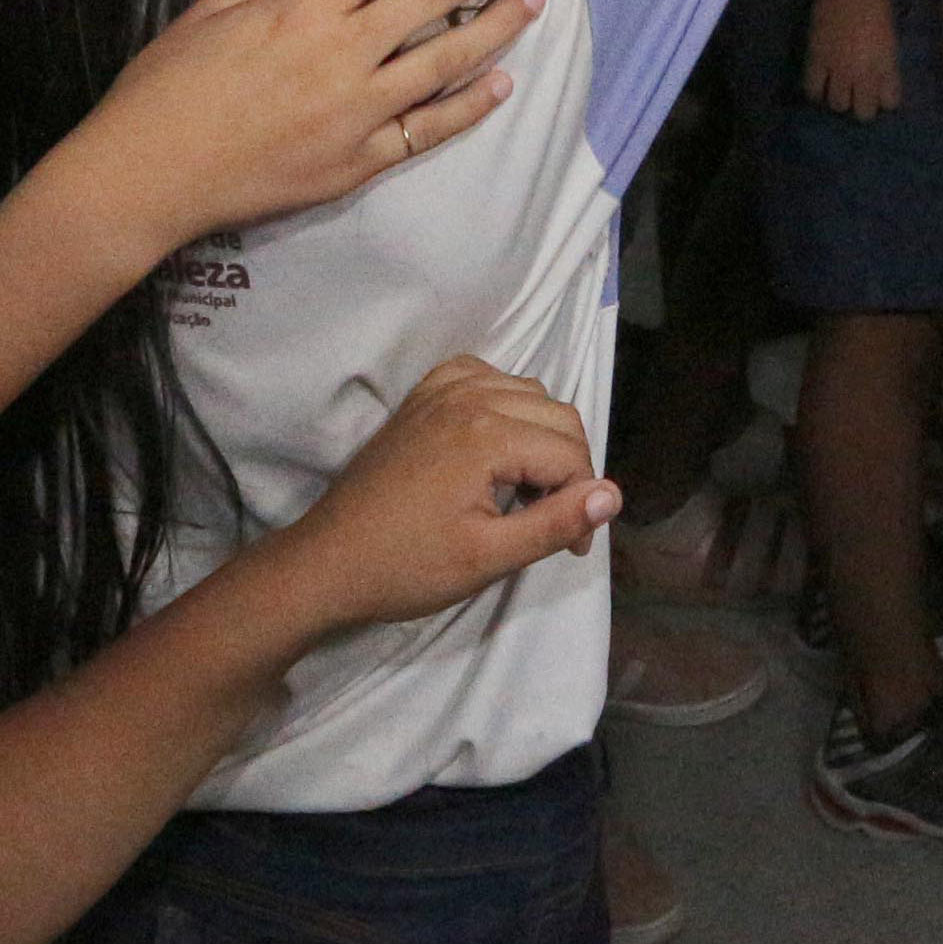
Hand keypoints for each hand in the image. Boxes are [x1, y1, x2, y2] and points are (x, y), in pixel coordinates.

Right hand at [49, 0, 545, 253]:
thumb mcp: (214, 3)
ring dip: (499, 25)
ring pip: (448, 58)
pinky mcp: (359, 162)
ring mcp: (357, 111)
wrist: (146, 176)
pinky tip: (501, 83)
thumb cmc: (168, 84)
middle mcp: (342, 51)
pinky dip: (470, 105)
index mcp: (304, 4)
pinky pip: (430, 129)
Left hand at [271, 354, 619, 631]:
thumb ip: (556, 522)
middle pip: (558, 416)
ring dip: (540, 435)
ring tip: (523, 489)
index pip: (571, 455)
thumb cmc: (408, 567)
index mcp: (487, 434)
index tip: (571, 548)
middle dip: (568, 467)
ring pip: (527, 392)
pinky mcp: (421, 397)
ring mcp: (440, 390)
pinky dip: (503, 403)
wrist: (329, 562)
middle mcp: (468, 396)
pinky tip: (495, 443)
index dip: (582, 504)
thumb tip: (613, 496)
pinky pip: (484, 377)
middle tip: (550, 521)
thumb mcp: (489, 558)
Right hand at [805, 0, 903, 116]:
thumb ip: (885, 62)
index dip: (884, 100)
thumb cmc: (877, 2)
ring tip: (836, 88)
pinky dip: (816, 92)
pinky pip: (813, 90)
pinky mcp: (817, 59)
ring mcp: (840, 68)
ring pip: (837, 105)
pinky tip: (819, 84)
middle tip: (856, 95)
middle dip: (861, 107)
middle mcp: (865, 73)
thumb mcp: (890, 37)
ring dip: (838, 99)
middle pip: (863, 112)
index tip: (879, 94)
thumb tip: (878, 78)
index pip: (890, 102)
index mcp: (888, 65)